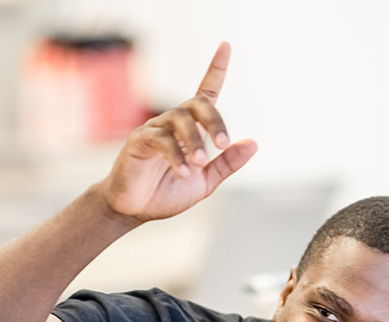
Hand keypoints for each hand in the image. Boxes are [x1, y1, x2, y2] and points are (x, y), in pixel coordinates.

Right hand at [98, 42, 258, 223]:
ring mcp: (155, 129)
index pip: (206, 92)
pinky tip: (183, 171)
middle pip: (197, 104)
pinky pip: (160, 139)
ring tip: (199, 163)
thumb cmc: (167, 192)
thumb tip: (253, 143)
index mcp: (192, 129)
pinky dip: (175, 155)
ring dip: (194, 141)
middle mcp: (173, 122)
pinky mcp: (139, 141)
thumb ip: (227, 163)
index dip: (216, 68)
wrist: (135, 209)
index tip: (226, 45)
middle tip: (222, 144)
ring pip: (179, 119)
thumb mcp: (206, 181)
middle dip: (214, 121)